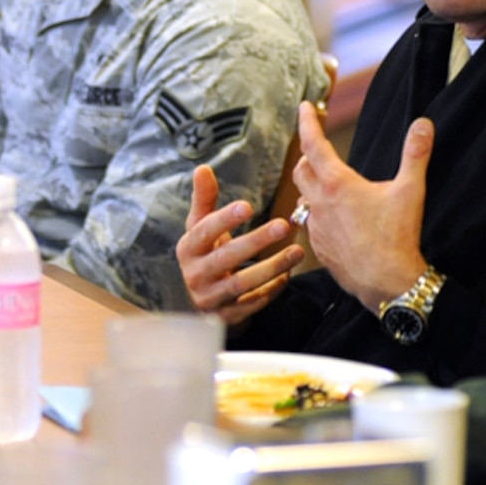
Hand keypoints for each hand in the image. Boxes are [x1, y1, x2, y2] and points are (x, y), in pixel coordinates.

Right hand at [176, 164, 304, 325]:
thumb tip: (203, 168)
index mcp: (188, 248)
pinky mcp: (227, 316)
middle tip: (283, 225)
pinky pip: (252, 303)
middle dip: (256, 241)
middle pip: (226, 258)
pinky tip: (288, 275)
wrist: (203, 301)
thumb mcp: (200, 228)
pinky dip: (272, 290)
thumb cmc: (206, 254)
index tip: (249, 205)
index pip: (203, 232)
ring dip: (272, 267)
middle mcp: (195, 274)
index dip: (224, 219)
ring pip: (242, 283)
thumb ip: (204, 199)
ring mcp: (210, 298)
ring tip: (297, 251)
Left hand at [292, 105, 431, 311]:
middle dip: (307, 155)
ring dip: (311, 187)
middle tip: (316, 148)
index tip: (304, 107)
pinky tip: (334, 219)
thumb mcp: (410, 191)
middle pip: (301, 170)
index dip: (307, 122)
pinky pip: (311, 225)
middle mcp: (320, 204)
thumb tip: (423, 124)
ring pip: (303, 199)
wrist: (387, 283)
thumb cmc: (397, 237)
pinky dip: (318, 214)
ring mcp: (317, 228)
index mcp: (337, 184)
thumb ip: (416, 154)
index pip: (313, 144)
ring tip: (325, 183)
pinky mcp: (320, 249)